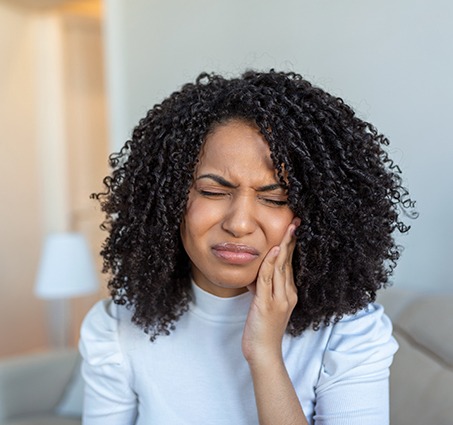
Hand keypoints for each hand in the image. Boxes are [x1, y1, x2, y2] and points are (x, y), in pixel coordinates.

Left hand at [242, 217, 299, 364]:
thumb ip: (263, 288)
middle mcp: (288, 294)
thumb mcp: (263, 304)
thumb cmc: (261, 329)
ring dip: (284, 246)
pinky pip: (269, 280)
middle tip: (295, 221)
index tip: (293, 229)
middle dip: (291, 240)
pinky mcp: (268, 304)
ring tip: (288, 229)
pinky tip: (272, 251)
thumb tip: (256, 274)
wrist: (263, 352)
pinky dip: (270, 264)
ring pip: (281, 268)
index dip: (291, 246)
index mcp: (288, 293)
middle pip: (289, 262)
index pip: (290, 264)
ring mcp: (280, 299)